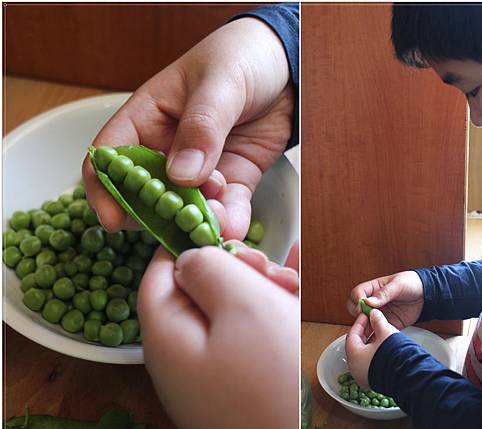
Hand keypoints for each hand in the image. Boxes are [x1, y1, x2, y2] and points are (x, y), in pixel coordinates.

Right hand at [83, 17, 293, 239]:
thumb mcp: (219, 83)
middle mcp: (168, 148)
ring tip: (213, 225)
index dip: (106, 190)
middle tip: (175, 227)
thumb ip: (201, 126)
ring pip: (188, 208)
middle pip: (147, 194)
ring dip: (197, 222)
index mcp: (147, 118)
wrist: (285, 67)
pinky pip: (227, 207)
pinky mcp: (234, 179)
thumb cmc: (240, 58)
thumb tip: (181, 175)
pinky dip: (229, 221)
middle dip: (157, 216)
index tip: (115, 220)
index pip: (112, 157)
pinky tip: (232, 228)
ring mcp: (201, 168)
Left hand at [137, 243, 298, 428]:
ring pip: (227, 312)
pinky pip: (245, 337)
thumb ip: (208, 267)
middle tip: (272, 271)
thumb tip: (190, 256)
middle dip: (236, 271)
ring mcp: (208, 373)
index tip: (226, 230)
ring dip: (259, 291)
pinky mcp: (236, 383)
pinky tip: (294, 293)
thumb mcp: (240, 303)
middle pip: (198, 291)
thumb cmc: (271, 376)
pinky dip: (267, 314)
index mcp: (166, 332)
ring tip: (293, 287)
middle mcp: (180, 355)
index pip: (160, 271)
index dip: (190, 242)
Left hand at [345, 309, 398, 388]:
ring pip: (363, 355)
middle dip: (365, 333)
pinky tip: (383, 347)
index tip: (366, 315)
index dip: (360, 323)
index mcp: (354, 356)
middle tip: (372, 323)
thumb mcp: (386, 333)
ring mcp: (364, 377)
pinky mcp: (373, 381)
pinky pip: (370, 364)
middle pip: (357, 345)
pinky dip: (374, 354)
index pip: (352, 334)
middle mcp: (355, 368)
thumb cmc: (393, 356)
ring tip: (380, 333)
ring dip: (370, 343)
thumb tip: (374, 313)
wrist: (408, 378)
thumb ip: (378, 321)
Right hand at [347, 271, 423, 332]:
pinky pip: (377, 330)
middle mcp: (373, 301)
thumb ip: (383, 293)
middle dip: (358, 315)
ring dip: (366, 327)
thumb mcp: (398, 284)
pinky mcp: (388, 323)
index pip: (357, 294)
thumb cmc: (412, 283)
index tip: (362, 307)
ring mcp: (380, 313)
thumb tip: (369, 302)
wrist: (427, 295)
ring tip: (372, 329)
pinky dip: (376, 334)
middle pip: (356, 308)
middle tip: (366, 319)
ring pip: (365, 322)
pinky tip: (380, 335)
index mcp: (373, 288)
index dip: (358, 301)